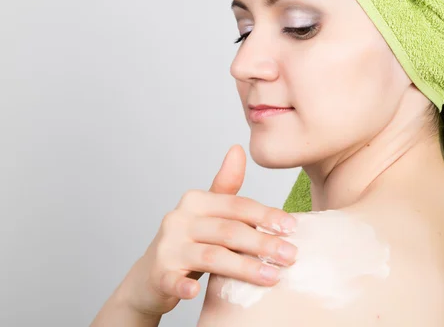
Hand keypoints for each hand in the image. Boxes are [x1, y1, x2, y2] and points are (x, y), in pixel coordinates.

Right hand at [120, 144, 298, 316]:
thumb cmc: (189, 241)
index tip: (292, 227)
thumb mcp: (208, 212)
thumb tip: (238, 149)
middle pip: (228, 230)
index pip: (236, 205)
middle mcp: (179, 219)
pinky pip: (173, 280)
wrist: (151, 275)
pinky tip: (195, 294)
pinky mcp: (158, 274)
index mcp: (195, 201)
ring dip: (244, 268)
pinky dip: (183, 286)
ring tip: (273, 277)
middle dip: (263, 243)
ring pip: (211, 256)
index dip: (265, 215)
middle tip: (291, 255)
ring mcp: (167, 247)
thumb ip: (226, 186)